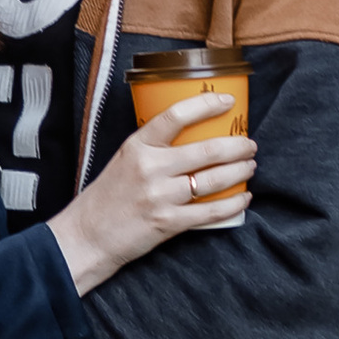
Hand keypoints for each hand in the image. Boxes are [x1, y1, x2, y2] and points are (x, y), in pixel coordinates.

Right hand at [48, 95, 257, 298]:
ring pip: (214, 179)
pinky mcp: (168, 222)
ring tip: (250, 166)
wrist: (88, 236)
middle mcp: (150, 168)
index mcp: (137, 146)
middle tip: (250, 144)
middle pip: (206, 149)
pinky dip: (233, 204)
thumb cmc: (109, 196)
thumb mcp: (124, 160)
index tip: (227, 101)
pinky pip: (211, 212)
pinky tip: (244, 198)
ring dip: (240, 172)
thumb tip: (193, 134)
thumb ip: (153, 148)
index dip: (206, 105)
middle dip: (237, 145)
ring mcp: (160, 196)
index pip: (175, 115)